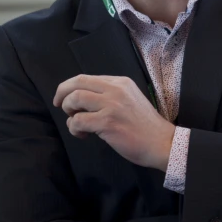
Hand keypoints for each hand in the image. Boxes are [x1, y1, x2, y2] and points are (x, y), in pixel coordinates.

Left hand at [53, 75, 174, 171]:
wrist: (162, 142)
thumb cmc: (145, 126)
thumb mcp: (130, 99)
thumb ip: (111, 95)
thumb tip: (84, 100)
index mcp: (120, 82)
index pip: (86, 78)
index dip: (70, 87)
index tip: (65, 98)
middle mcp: (115, 89)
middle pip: (77, 82)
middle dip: (62, 94)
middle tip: (60, 106)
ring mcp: (111, 105)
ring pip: (75, 99)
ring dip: (68, 111)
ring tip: (75, 123)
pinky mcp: (107, 122)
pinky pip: (78, 121)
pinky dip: (74, 128)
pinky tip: (84, 135)